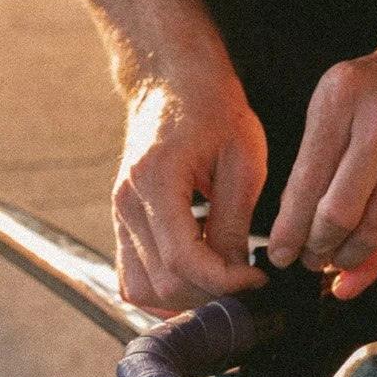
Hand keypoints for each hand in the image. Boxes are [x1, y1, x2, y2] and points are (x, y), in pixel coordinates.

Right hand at [112, 61, 267, 314]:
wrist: (172, 78)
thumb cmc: (212, 108)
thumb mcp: (242, 159)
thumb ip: (235, 221)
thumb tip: (237, 274)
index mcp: (155, 181)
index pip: (184, 261)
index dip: (225, 282)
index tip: (257, 278)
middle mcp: (127, 202)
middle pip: (163, 284)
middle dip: (210, 293)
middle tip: (246, 280)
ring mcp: (119, 214)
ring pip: (141, 290)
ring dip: (186, 297)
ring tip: (222, 278)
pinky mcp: (122, 221)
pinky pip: (133, 277)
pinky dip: (165, 288)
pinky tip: (199, 273)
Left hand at [266, 30, 376, 298]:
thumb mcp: (342, 99)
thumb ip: (318, 155)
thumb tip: (293, 220)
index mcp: (341, 99)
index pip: (307, 181)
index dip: (290, 228)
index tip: (280, 252)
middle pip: (338, 212)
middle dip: (317, 247)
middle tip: (307, 259)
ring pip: (371, 227)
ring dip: (346, 256)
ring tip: (333, 260)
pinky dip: (376, 259)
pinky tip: (357, 270)